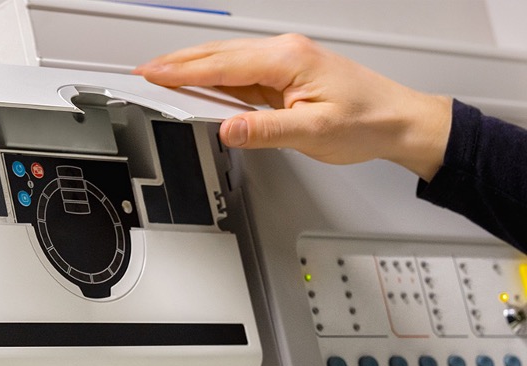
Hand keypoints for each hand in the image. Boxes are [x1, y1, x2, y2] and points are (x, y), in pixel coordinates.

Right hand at [134, 34, 450, 180]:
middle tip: (145, 71)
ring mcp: (284, 62)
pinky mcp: (285, 75)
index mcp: (287, 59)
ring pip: (226, 62)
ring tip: (162, 75)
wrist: (399, 120)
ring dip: (193, 68)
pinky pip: (240, 74)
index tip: (152, 73)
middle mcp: (284, 53)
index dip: (182, 70)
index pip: (221, 64)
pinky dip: (214, 78)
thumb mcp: (314, 132)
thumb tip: (228, 128)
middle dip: (177, 62)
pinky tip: (200, 86)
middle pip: (218, 55)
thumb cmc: (368, 121)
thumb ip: (266, 130)